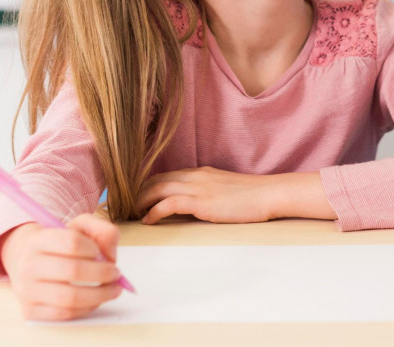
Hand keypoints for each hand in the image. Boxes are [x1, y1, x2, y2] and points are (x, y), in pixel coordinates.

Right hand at [0, 214, 122, 320]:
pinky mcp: (31, 310)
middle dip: (103, 273)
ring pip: (70, 297)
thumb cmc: (63, 245)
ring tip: (113, 289)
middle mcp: (28, 265)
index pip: (72, 242)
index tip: (100, 253)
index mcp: (40, 240)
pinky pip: (65, 314)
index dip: (94, 248)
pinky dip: (87, 308)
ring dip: (100, 294)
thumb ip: (103, 230)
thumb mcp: (82, 227)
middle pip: (73, 270)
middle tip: (116, 273)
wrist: (32, 262)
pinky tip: (96, 300)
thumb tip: (110, 255)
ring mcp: (27, 290)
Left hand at [136, 167, 335, 224]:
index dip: (145, 186)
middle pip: (154, 179)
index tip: (134, 197)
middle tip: (124, 207)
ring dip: (139, 202)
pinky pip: (168, 204)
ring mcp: (197, 187)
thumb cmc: (252, 196)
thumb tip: (193, 205)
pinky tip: (148, 221)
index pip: (163, 175)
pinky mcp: (200, 201)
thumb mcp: (224, 189)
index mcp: (200, 172)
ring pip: (156, 189)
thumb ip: (207, 193)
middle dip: (136, 192)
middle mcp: (194, 175)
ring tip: (130, 215)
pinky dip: (154, 211)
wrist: (269, 194)